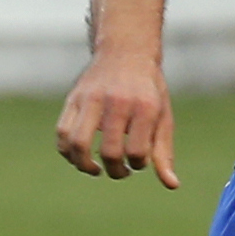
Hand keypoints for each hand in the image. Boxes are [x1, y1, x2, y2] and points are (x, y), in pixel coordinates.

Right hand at [56, 49, 175, 186]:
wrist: (126, 50)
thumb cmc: (148, 90)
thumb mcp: (163, 116)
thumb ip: (164, 152)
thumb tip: (172, 185)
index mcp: (145, 106)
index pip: (137, 152)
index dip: (137, 165)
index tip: (137, 160)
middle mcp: (118, 101)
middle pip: (110, 151)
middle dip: (115, 170)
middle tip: (119, 170)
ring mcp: (92, 98)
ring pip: (78, 143)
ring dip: (84, 165)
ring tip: (94, 168)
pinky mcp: (74, 98)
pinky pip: (62, 132)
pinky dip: (67, 151)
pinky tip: (78, 155)